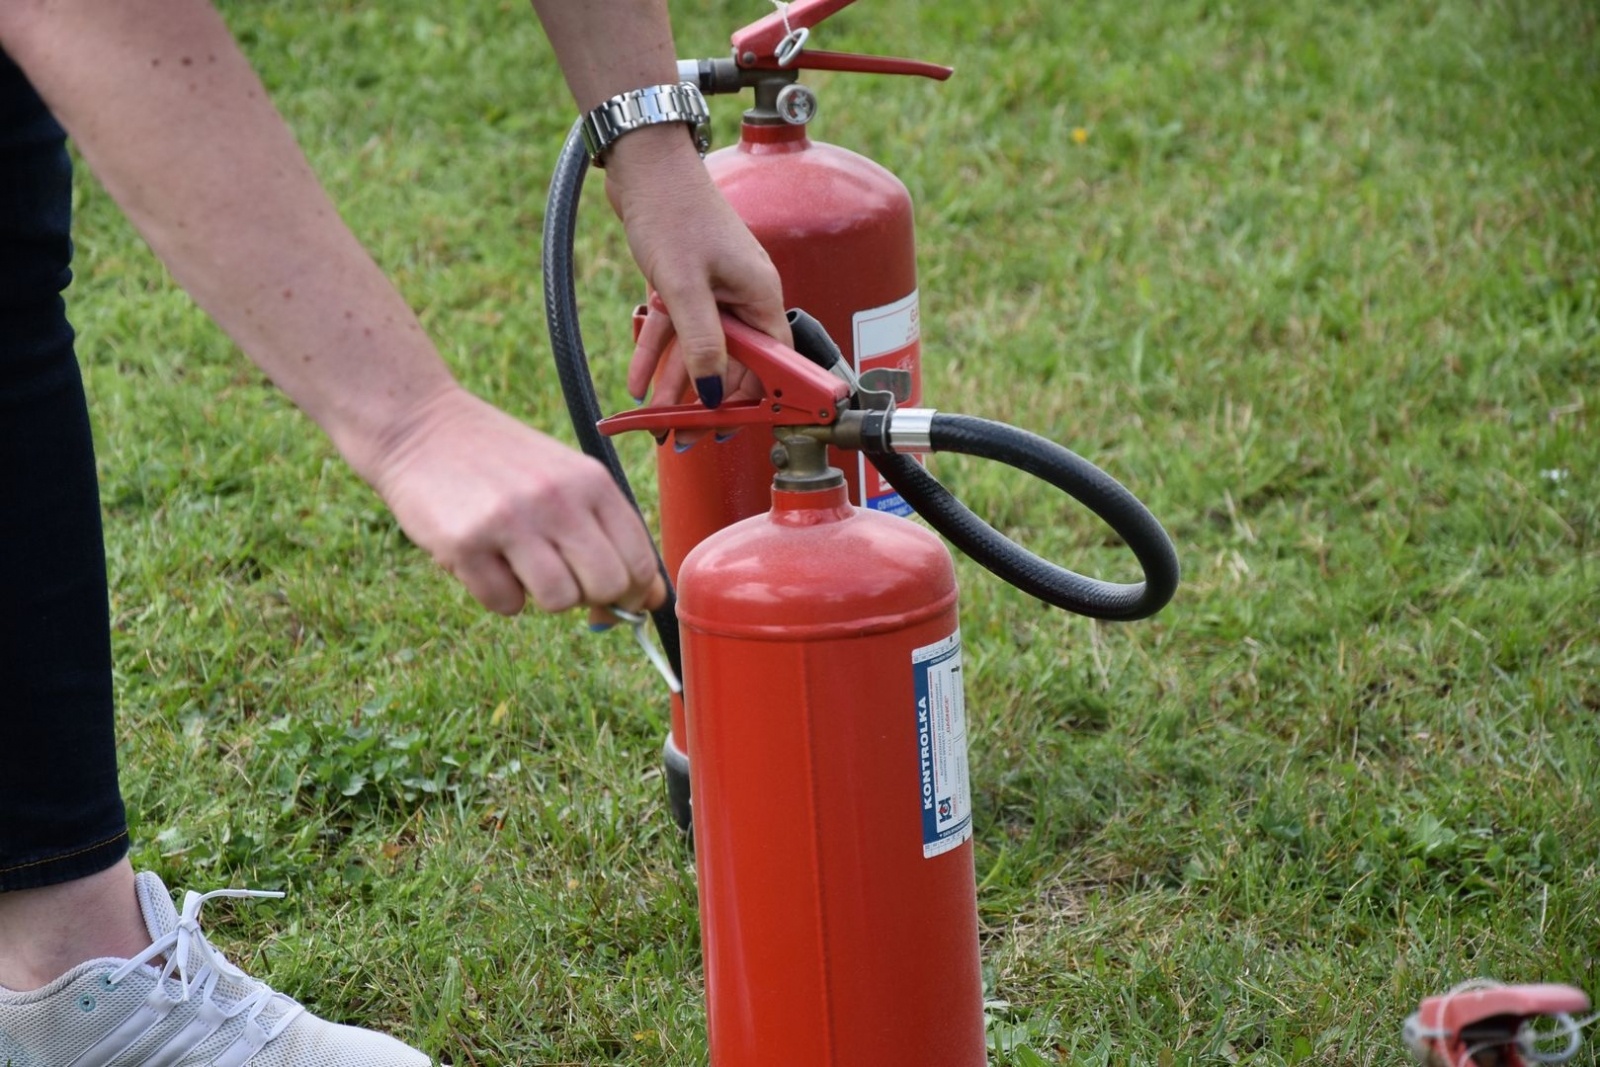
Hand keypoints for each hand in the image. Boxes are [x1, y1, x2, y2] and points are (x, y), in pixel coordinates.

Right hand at [366, 386, 664, 615]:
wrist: (420, 426)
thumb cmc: (502, 462)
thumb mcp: (564, 478)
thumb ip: (606, 532)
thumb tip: (646, 601)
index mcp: (591, 481)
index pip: (639, 561)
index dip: (634, 592)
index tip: (619, 597)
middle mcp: (557, 499)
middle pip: (606, 586)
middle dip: (590, 597)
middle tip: (564, 577)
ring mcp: (510, 521)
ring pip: (558, 601)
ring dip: (542, 596)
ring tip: (521, 564)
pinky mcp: (465, 544)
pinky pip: (505, 604)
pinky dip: (498, 594)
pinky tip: (485, 559)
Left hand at [602, 126, 790, 408]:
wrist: (642, 163)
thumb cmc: (672, 210)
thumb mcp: (684, 286)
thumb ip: (702, 342)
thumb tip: (715, 390)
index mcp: (760, 294)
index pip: (774, 360)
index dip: (757, 397)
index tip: (734, 425)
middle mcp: (743, 293)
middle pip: (733, 360)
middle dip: (707, 398)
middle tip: (686, 434)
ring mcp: (715, 288)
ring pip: (700, 348)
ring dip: (677, 382)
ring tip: (656, 418)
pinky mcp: (689, 281)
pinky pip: (677, 327)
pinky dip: (658, 351)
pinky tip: (639, 381)